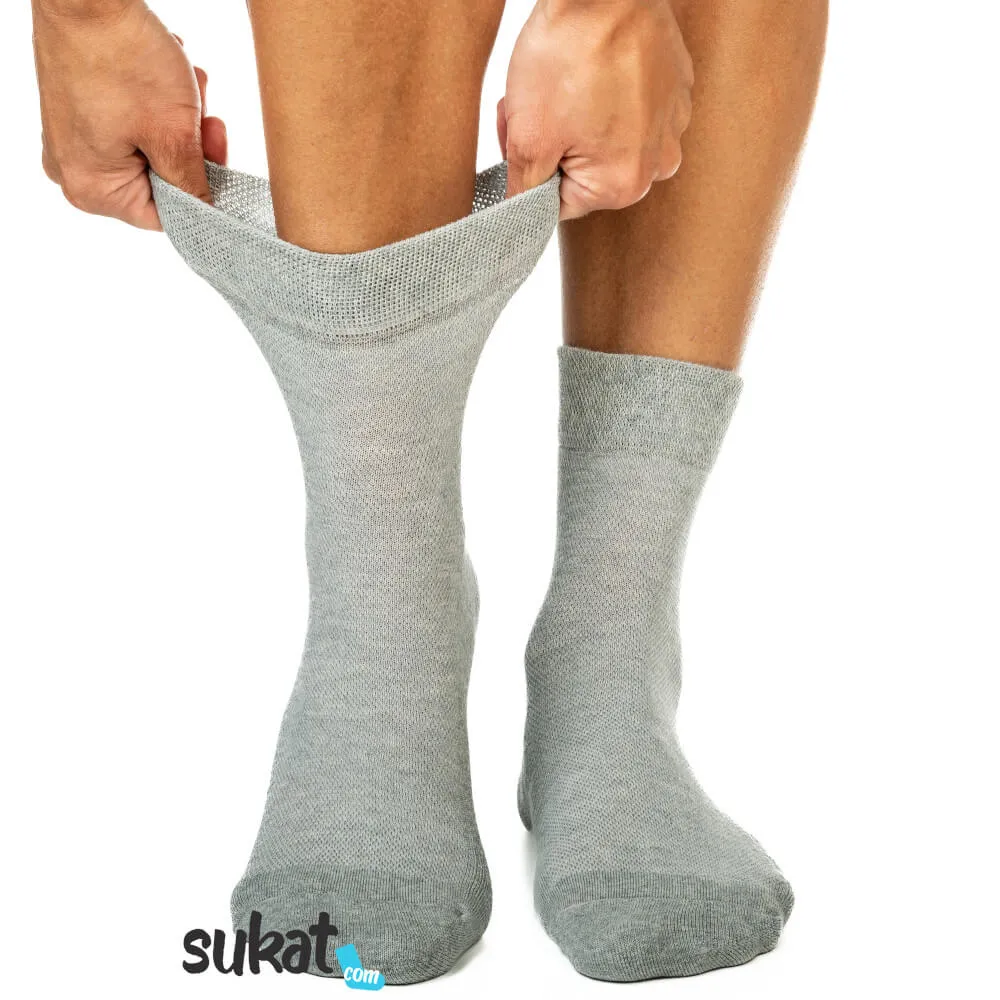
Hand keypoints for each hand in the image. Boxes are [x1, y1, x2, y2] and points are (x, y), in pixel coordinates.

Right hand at [32, 0, 226, 229]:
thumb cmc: (123, 57)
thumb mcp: (174, 135)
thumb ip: (194, 185)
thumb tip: (210, 215)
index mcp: (90, 189)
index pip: (164, 215)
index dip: (199, 189)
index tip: (217, 157)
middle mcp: (74, 169)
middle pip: (159, 179)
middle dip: (190, 145)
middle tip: (208, 115)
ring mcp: (74, 137)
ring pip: (152, 146)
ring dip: (180, 118)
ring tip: (187, 83)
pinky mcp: (82, 107)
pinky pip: (134, 120)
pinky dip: (158, 100)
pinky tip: (166, 71)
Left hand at [499, 0, 692, 218]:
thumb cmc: (569, 54)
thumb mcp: (528, 137)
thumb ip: (523, 190)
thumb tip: (520, 215)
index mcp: (624, 186)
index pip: (559, 203)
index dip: (529, 172)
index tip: (519, 141)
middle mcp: (657, 164)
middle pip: (584, 174)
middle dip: (553, 147)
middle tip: (534, 109)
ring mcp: (671, 125)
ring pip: (606, 142)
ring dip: (576, 122)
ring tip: (561, 85)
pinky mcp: (675, 90)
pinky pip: (631, 110)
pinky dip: (606, 97)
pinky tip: (591, 70)